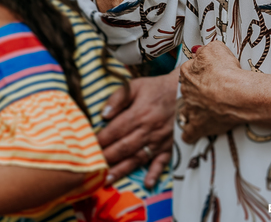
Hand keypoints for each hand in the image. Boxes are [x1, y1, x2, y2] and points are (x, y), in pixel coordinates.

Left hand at [98, 71, 177, 188]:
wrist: (183, 91)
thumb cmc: (156, 88)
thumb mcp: (135, 86)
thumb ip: (118, 98)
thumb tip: (103, 114)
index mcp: (139, 113)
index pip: (115, 130)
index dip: (100, 141)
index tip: (87, 149)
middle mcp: (148, 129)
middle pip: (123, 147)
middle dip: (106, 158)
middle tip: (91, 168)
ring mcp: (160, 139)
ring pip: (138, 157)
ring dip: (122, 170)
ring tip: (107, 179)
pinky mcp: (169, 145)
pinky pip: (163, 161)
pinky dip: (155, 173)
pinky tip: (147, 184)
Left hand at [177, 43, 248, 143]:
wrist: (235, 93)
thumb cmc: (227, 70)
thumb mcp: (216, 49)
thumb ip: (205, 50)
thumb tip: (200, 51)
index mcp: (187, 73)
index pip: (188, 71)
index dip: (199, 71)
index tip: (208, 73)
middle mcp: (186, 92)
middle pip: (188, 91)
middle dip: (196, 91)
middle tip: (210, 91)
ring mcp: (191, 110)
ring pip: (185, 111)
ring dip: (192, 110)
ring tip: (204, 110)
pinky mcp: (198, 126)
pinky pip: (189, 133)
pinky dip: (190, 134)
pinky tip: (193, 133)